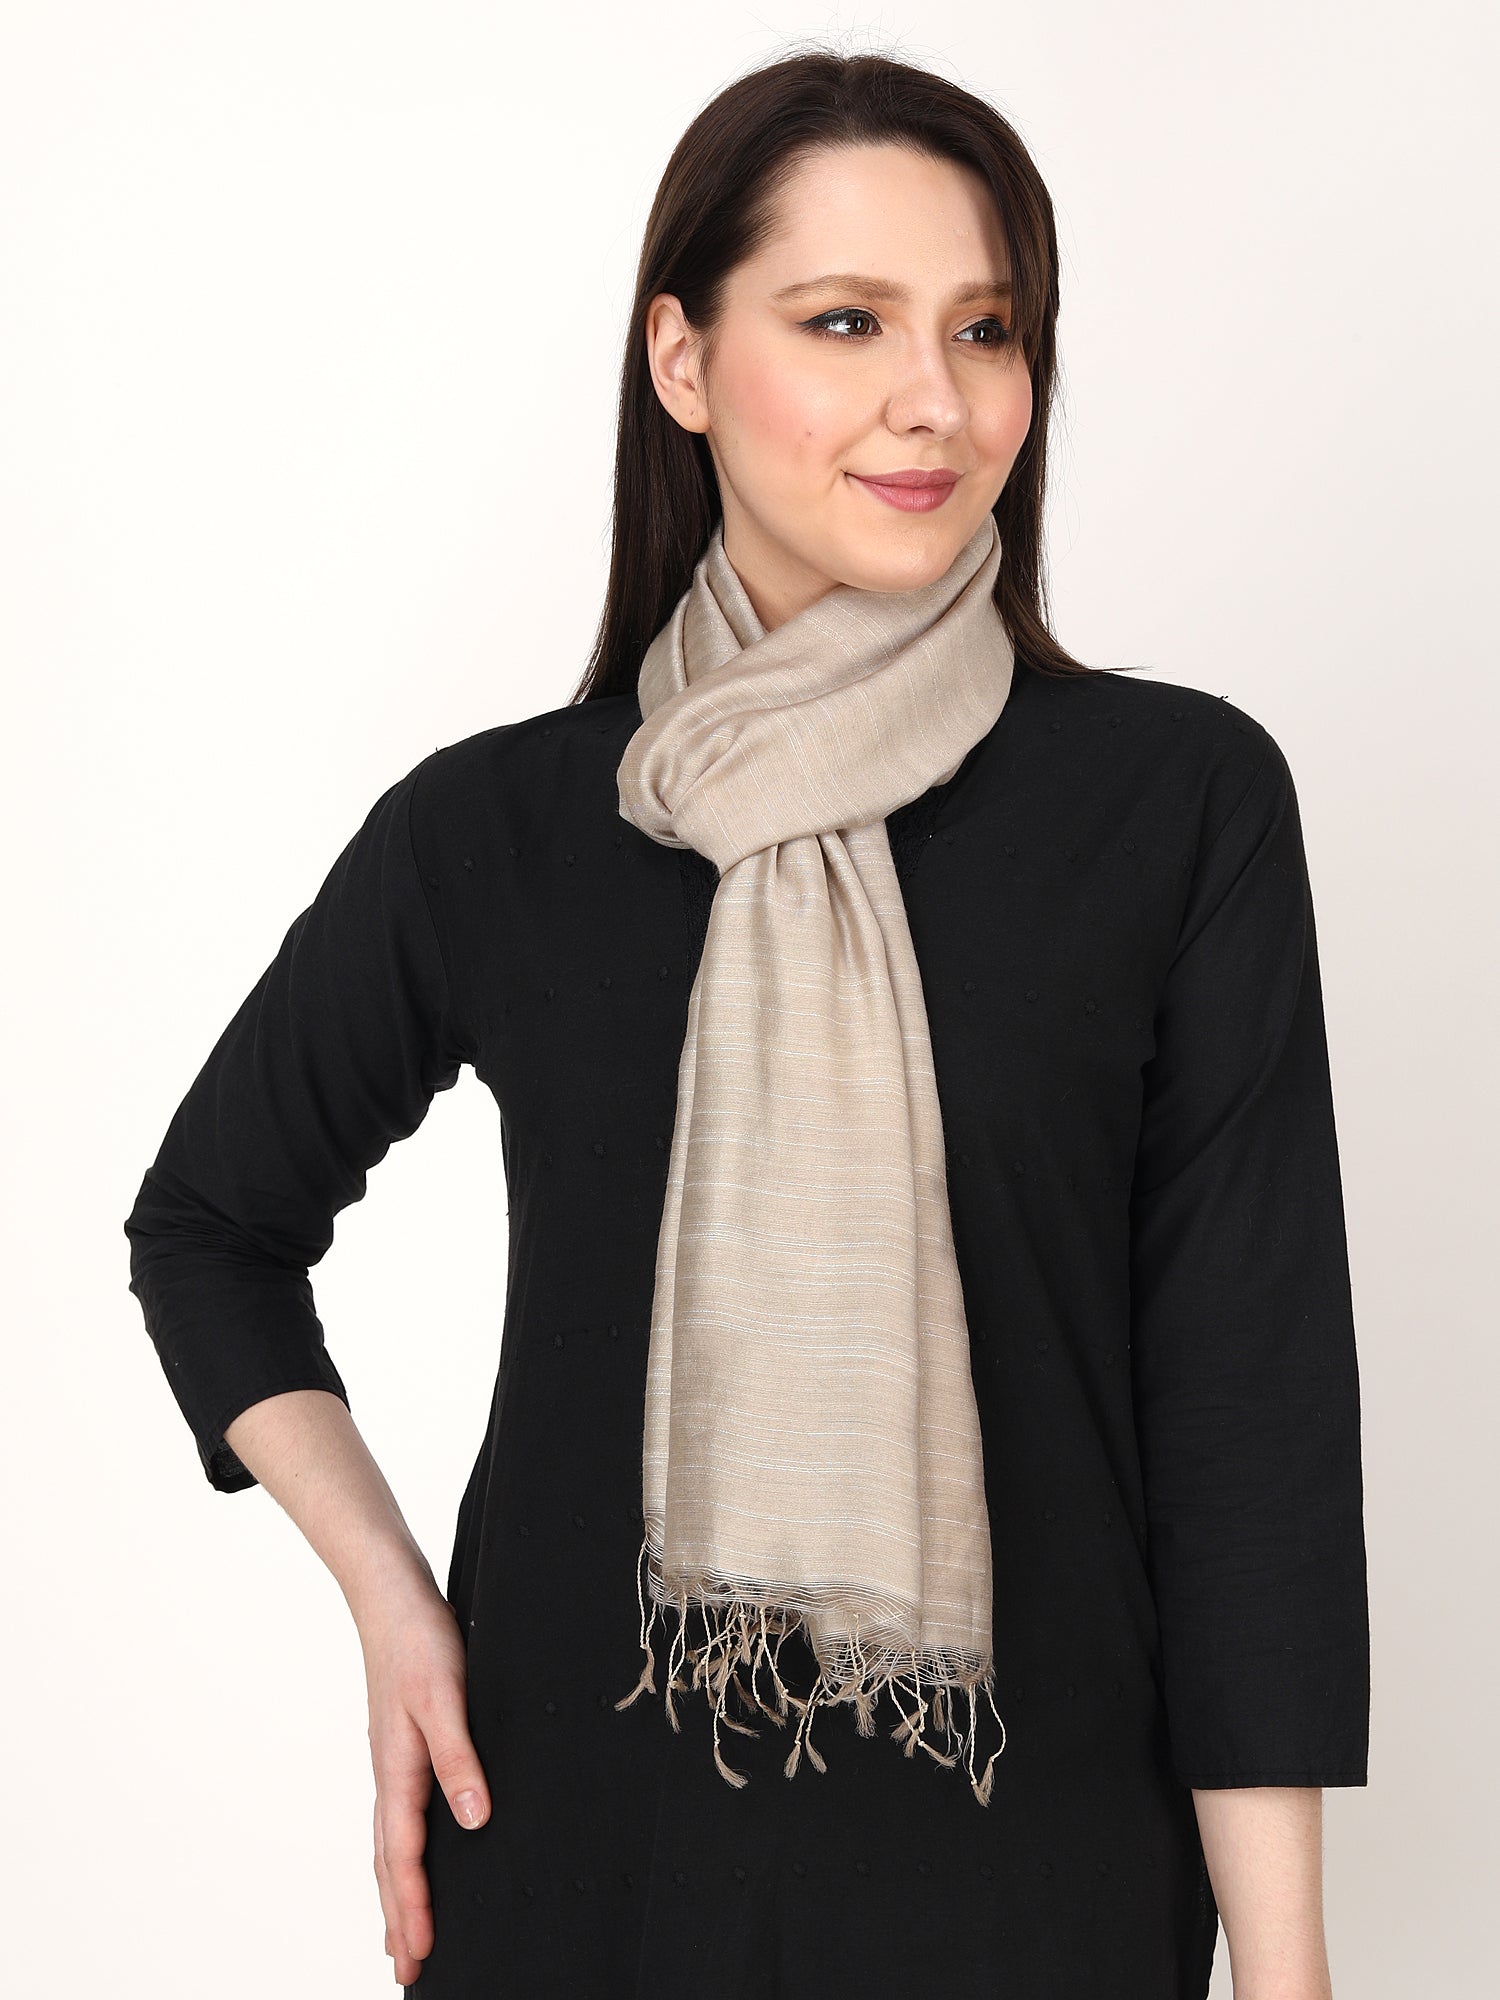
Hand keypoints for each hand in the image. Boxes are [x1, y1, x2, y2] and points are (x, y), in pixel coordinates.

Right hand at [357, 1579, 491, 1985]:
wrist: (390, 1593)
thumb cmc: (419, 1640)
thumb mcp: (446, 1696)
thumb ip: (458, 1757)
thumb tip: (475, 1819)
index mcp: (398, 1769)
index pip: (404, 1856)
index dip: (413, 1907)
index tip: (420, 1955)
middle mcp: (390, 1772)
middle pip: (389, 1862)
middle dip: (397, 1917)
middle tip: (406, 1971)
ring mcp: (391, 1760)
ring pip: (389, 1842)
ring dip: (395, 1892)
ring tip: (400, 1935)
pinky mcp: (400, 1745)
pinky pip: (396, 1816)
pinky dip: (398, 1852)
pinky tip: (408, 1856)